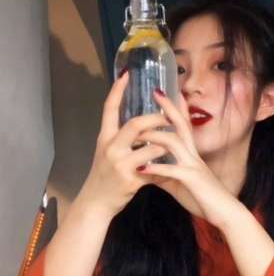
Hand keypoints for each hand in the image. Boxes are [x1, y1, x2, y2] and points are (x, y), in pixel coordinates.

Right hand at [77, 73, 170, 219]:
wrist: (96, 202)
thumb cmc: (104, 176)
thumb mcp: (107, 153)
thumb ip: (122, 139)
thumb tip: (143, 126)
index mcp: (104, 138)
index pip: (109, 109)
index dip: (117, 90)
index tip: (127, 73)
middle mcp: (111, 147)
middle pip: (136, 124)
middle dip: (157, 118)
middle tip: (170, 116)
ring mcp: (120, 163)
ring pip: (151, 146)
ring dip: (166, 144)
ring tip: (176, 143)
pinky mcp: (131, 179)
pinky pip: (155, 168)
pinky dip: (164, 168)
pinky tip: (170, 170)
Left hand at [136, 89, 239, 228]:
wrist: (224, 213)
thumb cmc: (204, 197)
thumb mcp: (180, 183)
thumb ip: (164, 174)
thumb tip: (146, 169)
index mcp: (191, 154)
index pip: (184, 126)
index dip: (176, 108)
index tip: (165, 92)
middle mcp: (193, 155)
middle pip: (181, 125)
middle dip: (169, 108)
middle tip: (155, 92)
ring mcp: (193, 165)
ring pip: (175, 142)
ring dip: (155, 136)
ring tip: (137, 133)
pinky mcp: (192, 180)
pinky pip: (172, 171)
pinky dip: (156, 169)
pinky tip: (142, 169)